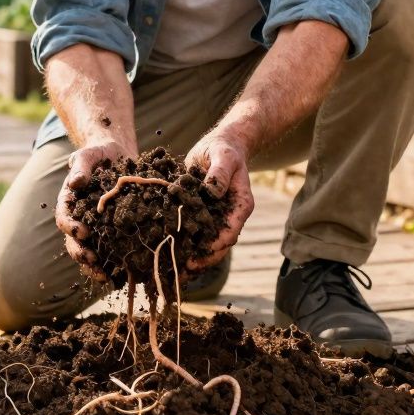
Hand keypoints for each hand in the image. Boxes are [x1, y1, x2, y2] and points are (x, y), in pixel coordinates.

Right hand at [55, 140, 135, 280]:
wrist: (119, 156)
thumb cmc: (100, 153)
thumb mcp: (89, 154)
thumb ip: (81, 166)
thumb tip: (75, 182)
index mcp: (70, 202)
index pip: (64, 218)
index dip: (71, 227)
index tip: (83, 232)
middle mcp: (79, 218)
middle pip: (73, 241)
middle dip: (81, 253)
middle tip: (93, 260)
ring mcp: (95, 227)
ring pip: (88, 251)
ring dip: (93, 266)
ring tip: (104, 276)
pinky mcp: (112, 232)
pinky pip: (109, 251)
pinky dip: (113, 265)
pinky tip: (122, 275)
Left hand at [184, 131, 254, 270]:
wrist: (221, 145)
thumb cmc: (224, 149)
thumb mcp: (223, 156)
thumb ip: (219, 173)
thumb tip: (212, 191)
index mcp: (241, 204)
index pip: (231, 231)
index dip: (216, 245)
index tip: (199, 255)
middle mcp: (231, 215)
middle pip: (221, 245)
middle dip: (204, 258)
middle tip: (183, 269)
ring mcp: (218, 216)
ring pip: (210, 244)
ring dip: (195, 256)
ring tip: (176, 269)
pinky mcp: (205, 214)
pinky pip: (198, 234)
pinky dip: (188, 244)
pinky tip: (172, 253)